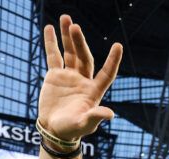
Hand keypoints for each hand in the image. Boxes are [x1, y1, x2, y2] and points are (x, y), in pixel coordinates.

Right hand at [38, 15, 122, 141]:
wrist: (54, 130)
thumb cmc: (72, 129)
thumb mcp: (84, 124)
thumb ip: (95, 117)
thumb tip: (110, 114)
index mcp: (94, 91)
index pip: (106, 73)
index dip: (113, 61)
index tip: (118, 45)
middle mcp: (83, 80)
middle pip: (84, 57)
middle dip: (80, 42)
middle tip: (74, 26)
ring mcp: (70, 76)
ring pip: (70, 53)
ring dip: (68, 37)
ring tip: (66, 18)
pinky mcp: (55, 76)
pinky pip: (54, 56)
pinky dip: (51, 43)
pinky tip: (50, 28)